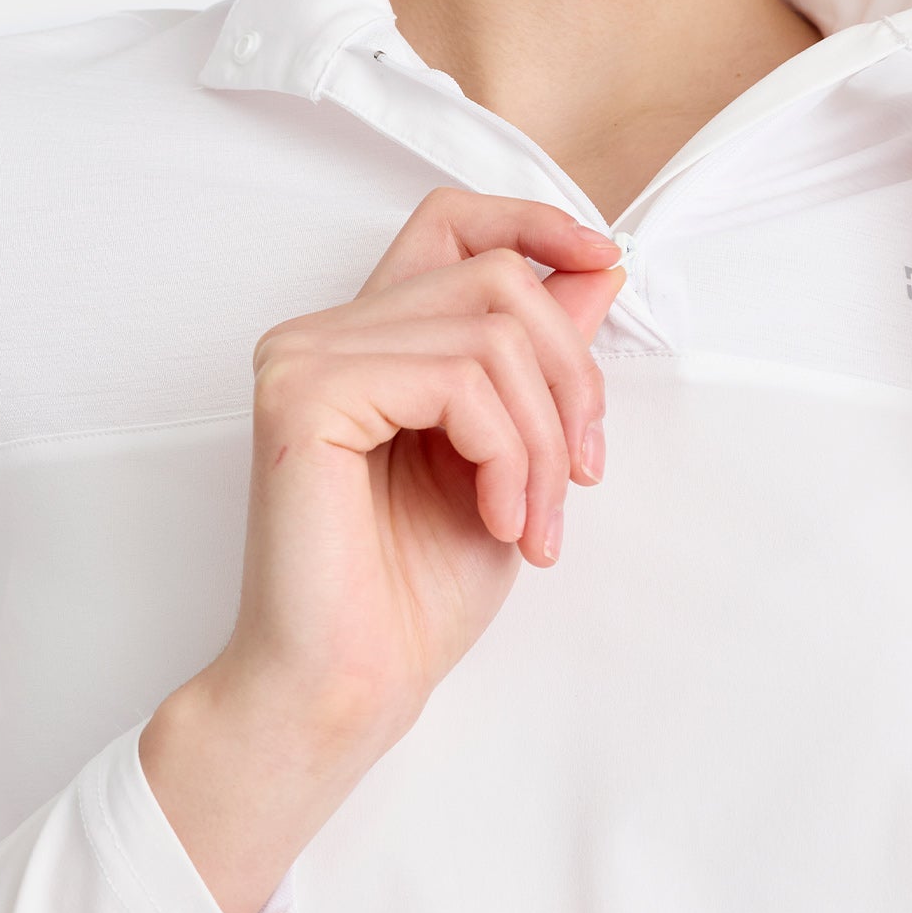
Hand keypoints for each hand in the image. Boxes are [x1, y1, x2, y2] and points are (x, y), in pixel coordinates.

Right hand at [213, 187, 626, 747]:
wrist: (347, 691)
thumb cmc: (414, 592)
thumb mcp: (513, 453)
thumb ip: (540, 358)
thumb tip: (600, 267)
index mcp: (366, 338)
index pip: (450, 221)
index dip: (534, 222)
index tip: (607, 262)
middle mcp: (323, 331)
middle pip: (497, 280)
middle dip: (571, 378)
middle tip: (582, 476)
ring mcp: (304, 355)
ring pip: (491, 332)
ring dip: (544, 438)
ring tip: (536, 522)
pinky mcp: (303, 394)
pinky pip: (458, 381)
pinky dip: (508, 455)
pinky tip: (500, 520)